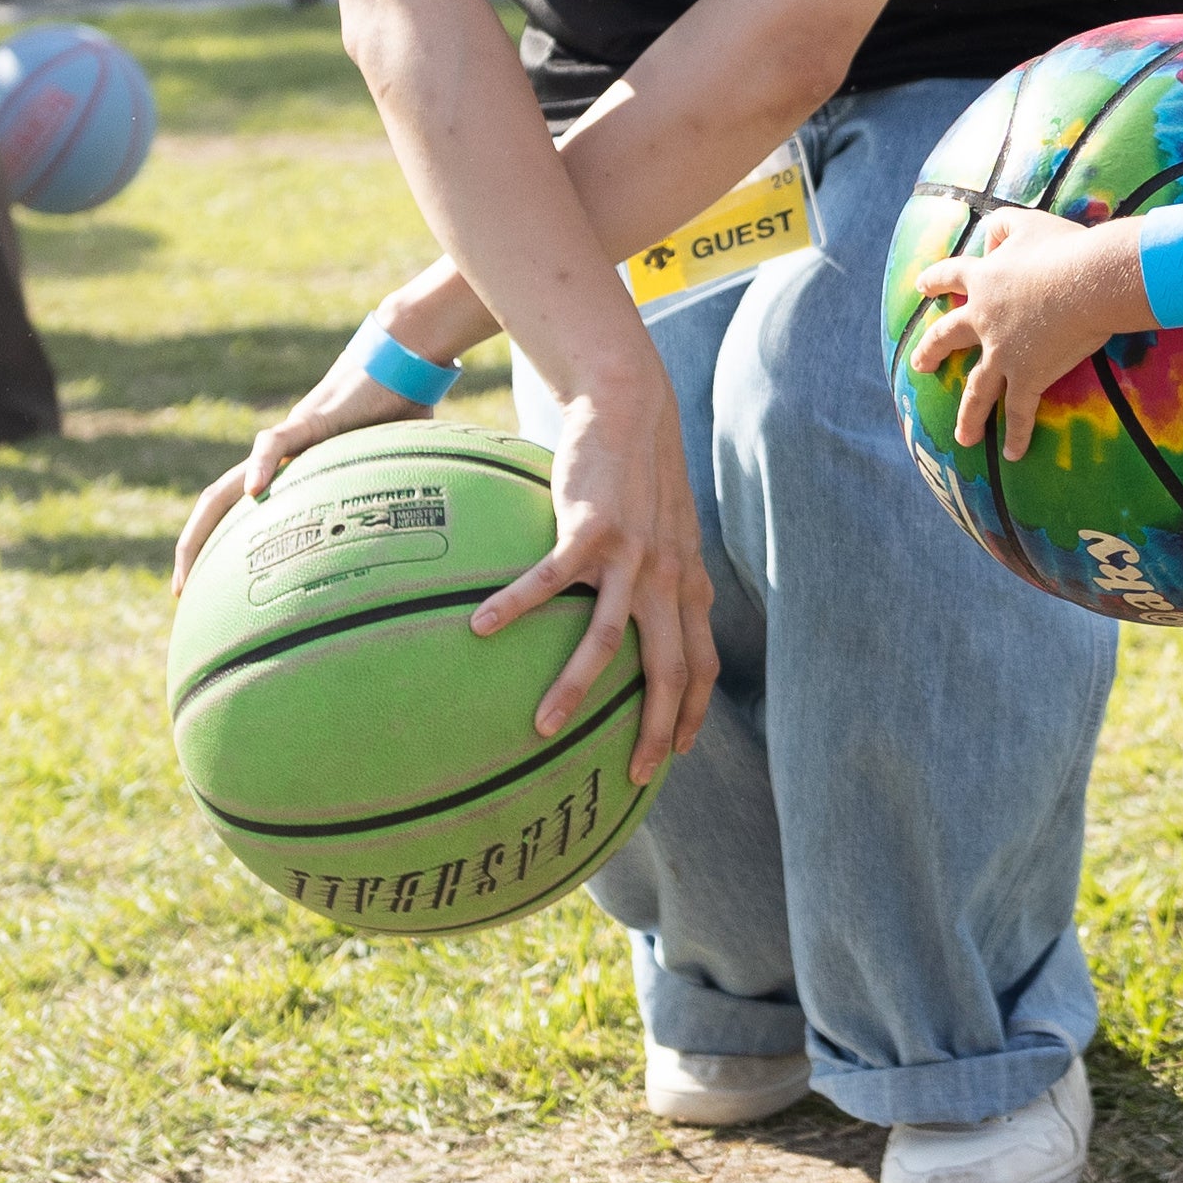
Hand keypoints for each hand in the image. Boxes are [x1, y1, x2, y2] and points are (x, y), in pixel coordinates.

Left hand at [170, 333, 434, 595]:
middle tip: (179, 592)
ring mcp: (290, 441)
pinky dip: (261, 467)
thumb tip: (427, 550)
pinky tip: (254, 491)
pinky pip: (276, 443)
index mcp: (295, 475)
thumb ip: (397, 507)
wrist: (405, 357)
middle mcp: (281, 463)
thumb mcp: (397, 474)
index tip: (209, 592)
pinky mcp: (309, 420)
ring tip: (191, 559)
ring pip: (229, 483)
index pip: (243, 517)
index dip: (224, 551)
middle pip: (219, 507)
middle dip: (194, 548)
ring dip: (205, 522)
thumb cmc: (405, 412)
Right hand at [475, 363, 717, 785]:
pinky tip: (482, 628)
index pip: (700, 662)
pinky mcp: (593, 530)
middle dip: (654, 728)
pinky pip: (550, 582)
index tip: (676, 752)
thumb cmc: (636, 472)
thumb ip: (657, 574)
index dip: (693, 710)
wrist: (630, 407)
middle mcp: (667, 579)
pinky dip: (517, 606)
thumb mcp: (662, 529)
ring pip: (607, 640)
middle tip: (635, 775)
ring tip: (544, 728)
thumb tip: (629, 612)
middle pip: (667, 669)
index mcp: (685, 584)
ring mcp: (632, 557)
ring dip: (576, 689)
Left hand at [909, 205, 1134, 460]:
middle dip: (931, 352)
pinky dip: (1016, 434)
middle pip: (947, 337)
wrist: (1091, 280)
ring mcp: (1003, 351)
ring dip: (969, 415)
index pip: (951, 277)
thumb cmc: (1065, 247)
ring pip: (978, 389)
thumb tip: (991, 237)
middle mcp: (985, 319)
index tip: (921, 287)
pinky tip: (1011, 455)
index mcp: (984, 280)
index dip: (935, 280)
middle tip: (919, 366)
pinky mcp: (1028, 375)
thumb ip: (1004, 225)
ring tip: (961, 438)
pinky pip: (1018, 411)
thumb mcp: (1029, 222)